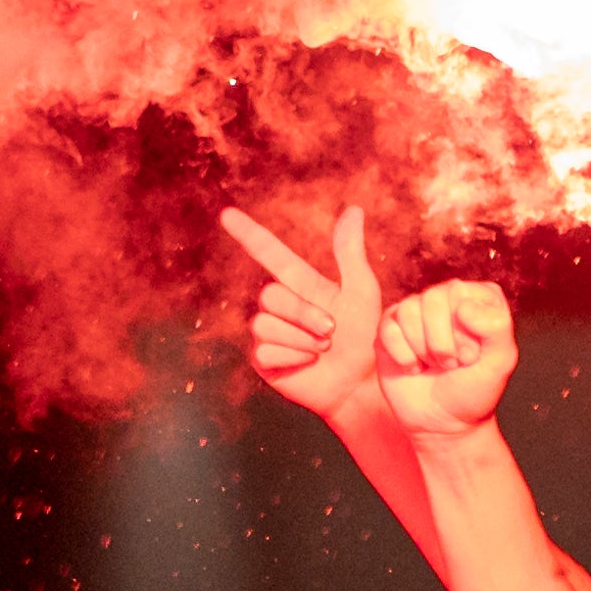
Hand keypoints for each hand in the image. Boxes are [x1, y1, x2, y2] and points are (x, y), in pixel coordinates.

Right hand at [222, 200, 388, 427]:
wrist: (360, 382)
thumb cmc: (364, 337)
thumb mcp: (361, 291)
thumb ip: (350, 252)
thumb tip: (353, 209)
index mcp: (299, 283)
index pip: (268, 252)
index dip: (248, 233)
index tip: (227, 214)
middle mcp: (279, 305)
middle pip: (269, 295)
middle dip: (303, 313)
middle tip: (332, 331)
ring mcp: (268, 332)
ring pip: (265, 324)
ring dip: (301, 338)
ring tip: (322, 349)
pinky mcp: (263, 359)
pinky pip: (265, 350)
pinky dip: (292, 357)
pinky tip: (307, 364)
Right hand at [374, 279, 520, 443]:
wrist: (444, 423)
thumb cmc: (474, 389)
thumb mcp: (501, 361)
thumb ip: (497, 326)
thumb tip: (463, 307)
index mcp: (476, 298)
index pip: (461, 294)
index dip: (466, 331)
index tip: (472, 356)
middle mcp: (444, 298)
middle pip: (432, 299)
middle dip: (442, 343)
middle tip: (451, 364)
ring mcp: (415, 312)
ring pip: (408, 311)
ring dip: (423, 350)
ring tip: (434, 365)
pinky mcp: (389, 330)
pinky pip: (388, 329)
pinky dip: (403, 356)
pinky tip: (414, 368)